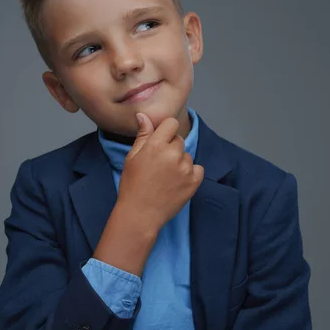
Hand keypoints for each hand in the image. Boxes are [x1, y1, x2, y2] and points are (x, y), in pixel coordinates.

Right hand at [117, 113, 203, 230]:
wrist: (139, 214)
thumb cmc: (132, 185)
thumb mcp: (132, 157)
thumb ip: (142, 135)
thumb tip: (144, 116)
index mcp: (156, 145)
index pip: (171, 124)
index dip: (166, 131)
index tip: (161, 141)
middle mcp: (173, 154)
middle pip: (179, 140)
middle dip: (172, 148)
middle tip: (159, 165)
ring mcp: (185, 169)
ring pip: (187, 156)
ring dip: (180, 162)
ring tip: (166, 177)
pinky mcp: (194, 182)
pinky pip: (198, 169)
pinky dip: (191, 174)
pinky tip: (177, 182)